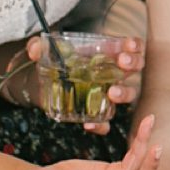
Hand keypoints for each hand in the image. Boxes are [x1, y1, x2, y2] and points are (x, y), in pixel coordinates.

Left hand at [21, 34, 143, 135]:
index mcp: (107, 54)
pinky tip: (89, 124)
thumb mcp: (43, 52)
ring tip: (112, 92)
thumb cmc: (52, 63)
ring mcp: (106, 94)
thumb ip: (37, 47)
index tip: (127, 44)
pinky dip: (100, 125)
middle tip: (122, 63)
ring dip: (124, 93)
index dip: (133, 45)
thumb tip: (35, 49)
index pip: (130, 47)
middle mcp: (112, 73)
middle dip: (133, 63)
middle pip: (135, 67)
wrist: (42, 85)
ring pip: (128, 94)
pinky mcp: (95, 113)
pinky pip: (105, 123)